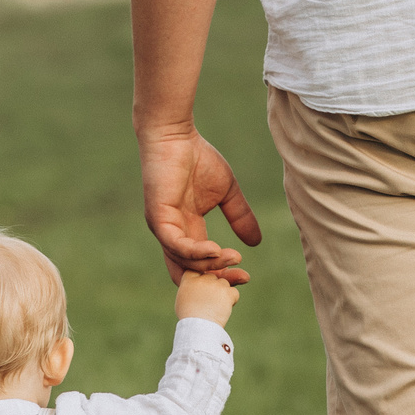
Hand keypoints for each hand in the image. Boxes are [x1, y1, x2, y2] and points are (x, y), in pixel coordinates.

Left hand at [138, 128, 259, 282]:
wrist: (175, 135)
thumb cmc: (198, 158)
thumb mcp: (227, 193)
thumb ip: (240, 217)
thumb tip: (256, 243)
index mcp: (187, 230)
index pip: (201, 264)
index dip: (221, 274)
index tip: (246, 276)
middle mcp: (172, 234)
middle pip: (190, 272)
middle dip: (215, 279)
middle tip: (240, 277)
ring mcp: (163, 228)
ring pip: (183, 262)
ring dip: (210, 264)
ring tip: (233, 258)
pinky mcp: (158, 218)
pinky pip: (175, 245)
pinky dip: (195, 252)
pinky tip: (215, 250)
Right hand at [174, 269, 238, 325]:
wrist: (199, 327)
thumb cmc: (189, 318)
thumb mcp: (182, 300)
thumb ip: (190, 289)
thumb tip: (197, 287)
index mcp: (189, 280)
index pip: (197, 272)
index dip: (201, 280)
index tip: (201, 290)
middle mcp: (203, 279)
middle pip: (212, 277)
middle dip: (213, 287)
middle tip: (210, 302)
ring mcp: (216, 285)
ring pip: (224, 283)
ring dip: (223, 293)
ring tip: (216, 308)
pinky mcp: (227, 292)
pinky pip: (234, 292)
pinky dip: (232, 300)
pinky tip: (224, 309)